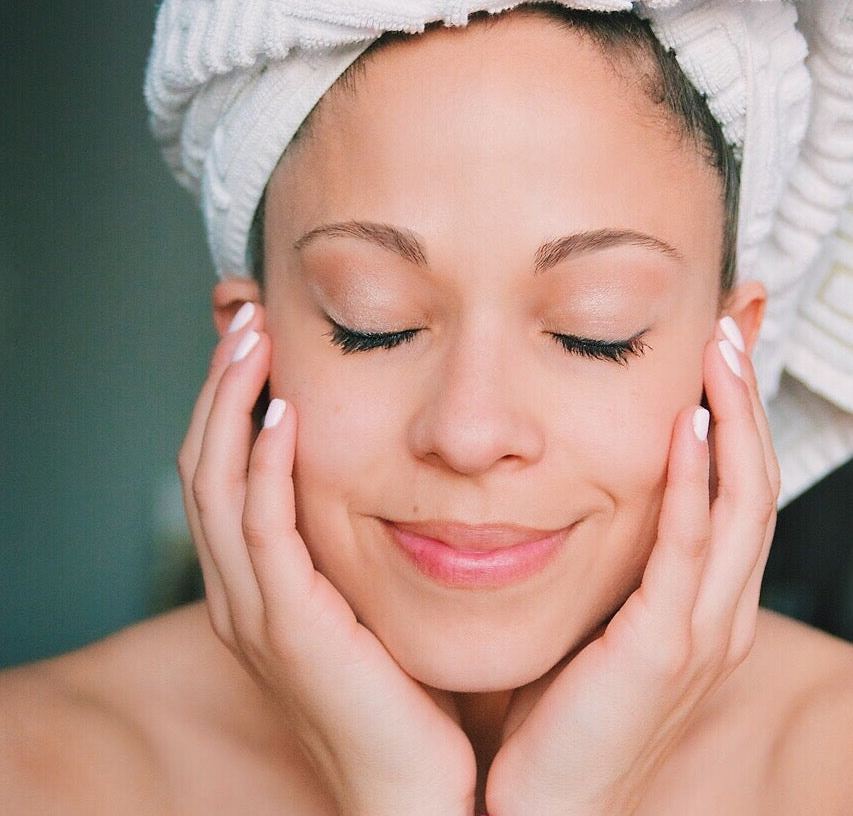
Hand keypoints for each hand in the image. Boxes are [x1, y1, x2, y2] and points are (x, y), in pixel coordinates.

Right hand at [178, 304, 475, 814]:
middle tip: (245, 318)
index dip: (230, 402)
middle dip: (221, 387)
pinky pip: (264, 532)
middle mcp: (241, 592)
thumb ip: (359, 538)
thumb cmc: (403, 689)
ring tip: (253, 341)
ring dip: (231, 406)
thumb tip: (394, 469)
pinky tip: (286, 413)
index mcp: (259, 582)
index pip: (223, 471)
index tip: (258, 340)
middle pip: (204, 465)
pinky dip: (265, 466)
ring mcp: (256, 612)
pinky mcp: (289, 629)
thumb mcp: (368, 595)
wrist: (411, 788)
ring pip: (217, 486)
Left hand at [484, 318, 778, 814]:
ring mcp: (702, 630)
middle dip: (747, 400)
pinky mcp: (665, 647)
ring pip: (740, 503)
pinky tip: (686, 425)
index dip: (738, 416)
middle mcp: (721, 610)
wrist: (545, 807)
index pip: (736, 488)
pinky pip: (687, 547)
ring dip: (734, 421)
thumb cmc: (559, 709)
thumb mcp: (596, 613)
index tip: (719, 350)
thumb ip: (608, 555)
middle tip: (731, 327)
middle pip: (754, 482)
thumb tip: (573, 484)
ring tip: (721, 350)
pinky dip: (693, 481)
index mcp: (706, 601)